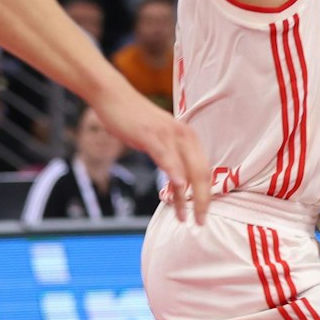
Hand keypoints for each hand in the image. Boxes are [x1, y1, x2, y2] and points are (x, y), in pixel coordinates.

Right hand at [94, 84, 212, 221]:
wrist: (114, 97)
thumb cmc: (134, 120)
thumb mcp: (158, 140)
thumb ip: (170, 156)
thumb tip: (177, 179)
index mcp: (188, 138)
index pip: (204, 171)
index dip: (206, 195)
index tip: (203, 214)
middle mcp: (184, 135)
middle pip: (201, 174)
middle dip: (203, 201)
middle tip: (201, 223)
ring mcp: (169, 135)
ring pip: (187, 170)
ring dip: (187, 197)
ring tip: (185, 217)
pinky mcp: (152, 135)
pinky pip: (167, 156)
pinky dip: (174, 172)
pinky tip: (178, 187)